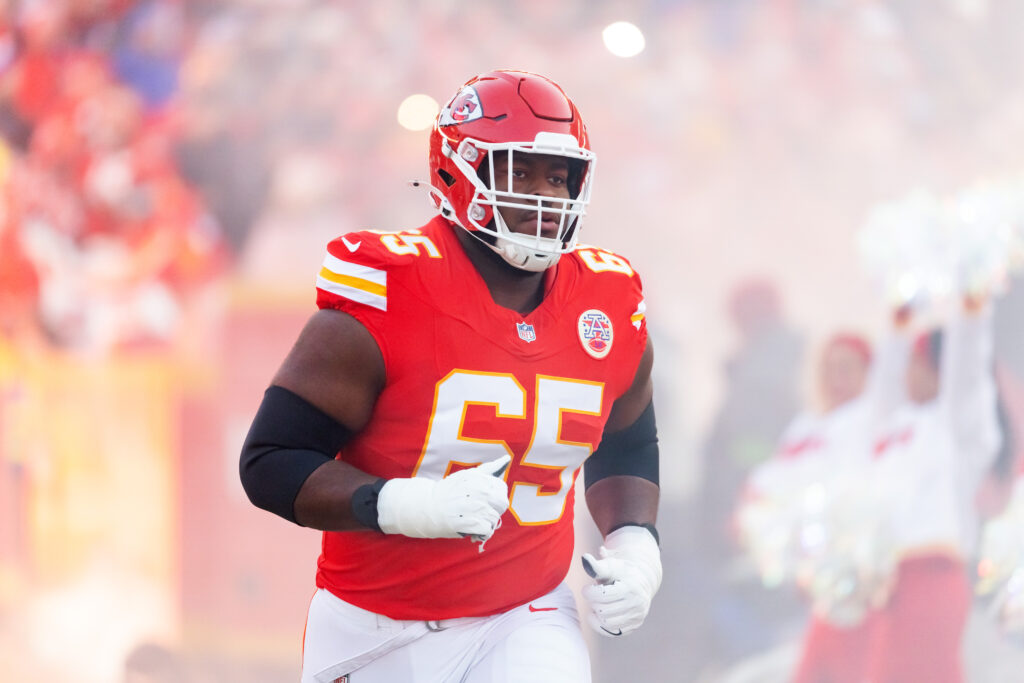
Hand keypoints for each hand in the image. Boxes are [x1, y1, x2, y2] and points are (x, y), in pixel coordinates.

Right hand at [376, 455, 509, 539]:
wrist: (425, 507)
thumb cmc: (449, 491)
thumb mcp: (468, 475)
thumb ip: (489, 469)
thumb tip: (507, 459)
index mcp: (478, 478)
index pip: (501, 488)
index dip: (495, 496)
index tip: (483, 499)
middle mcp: (477, 491)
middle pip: (501, 504)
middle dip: (494, 510)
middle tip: (480, 512)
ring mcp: (473, 508)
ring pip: (494, 519)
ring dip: (486, 524)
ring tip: (473, 522)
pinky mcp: (467, 523)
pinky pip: (486, 531)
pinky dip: (481, 533)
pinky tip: (472, 531)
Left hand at [581, 525, 661, 636]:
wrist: (643, 579)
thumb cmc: (621, 571)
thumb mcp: (610, 566)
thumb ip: (597, 566)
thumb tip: (584, 558)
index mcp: (630, 586)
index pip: (603, 595)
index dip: (589, 593)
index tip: (586, 589)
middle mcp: (637, 603)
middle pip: (603, 610)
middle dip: (594, 603)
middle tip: (594, 596)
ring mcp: (637, 615)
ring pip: (607, 623)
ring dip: (597, 614)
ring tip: (597, 605)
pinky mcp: (635, 625)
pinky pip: (612, 632)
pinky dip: (601, 625)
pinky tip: (599, 615)